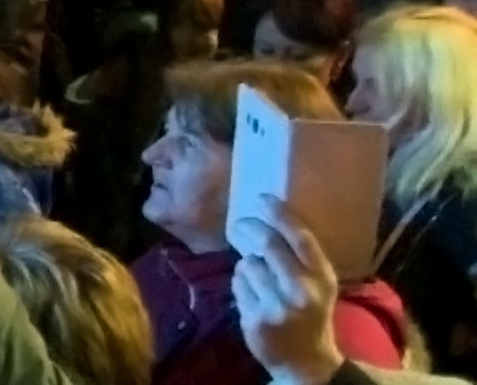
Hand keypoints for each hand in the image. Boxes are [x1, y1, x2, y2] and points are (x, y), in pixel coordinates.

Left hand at [233, 196, 346, 384]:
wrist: (306, 362)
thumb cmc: (311, 314)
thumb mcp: (320, 285)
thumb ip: (302, 257)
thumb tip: (270, 217)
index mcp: (322, 278)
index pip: (300, 237)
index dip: (279, 213)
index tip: (262, 198)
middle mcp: (302, 290)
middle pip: (268, 243)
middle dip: (250, 227)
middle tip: (240, 225)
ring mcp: (277, 305)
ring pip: (248, 263)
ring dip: (247, 263)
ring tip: (258, 276)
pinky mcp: (255, 318)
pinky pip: (237, 285)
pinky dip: (241, 283)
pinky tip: (253, 295)